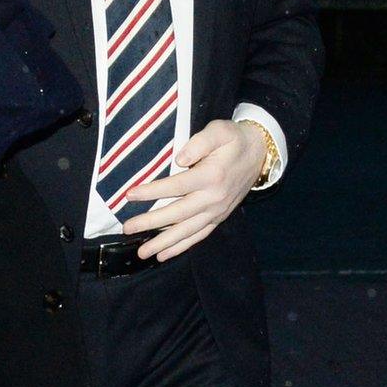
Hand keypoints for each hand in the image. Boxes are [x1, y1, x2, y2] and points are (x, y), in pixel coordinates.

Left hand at [118, 119, 266, 261]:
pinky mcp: (218, 217)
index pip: (176, 187)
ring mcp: (217, 211)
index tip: (129, 195)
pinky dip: (181, 247)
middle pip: (178, 214)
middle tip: (127, 228)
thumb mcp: (219, 131)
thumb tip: (180, 158)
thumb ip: (200, 142)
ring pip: (187, 231)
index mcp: (211, 176)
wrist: (260, 153)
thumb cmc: (234, 139)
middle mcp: (214, 198)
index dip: (152, 192)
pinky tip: (164, 255)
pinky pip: (199, 235)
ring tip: (143, 253)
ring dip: (163, 243)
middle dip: (151, 223)